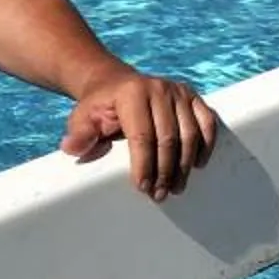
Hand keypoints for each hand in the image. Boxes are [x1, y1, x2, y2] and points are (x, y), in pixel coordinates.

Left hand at [61, 68, 219, 200]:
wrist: (115, 82)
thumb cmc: (99, 106)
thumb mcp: (82, 117)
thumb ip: (79, 134)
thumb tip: (71, 149)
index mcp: (131, 93)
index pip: (142, 135)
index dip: (143, 164)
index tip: (142, 188)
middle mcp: (158, 88)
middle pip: (168, 137)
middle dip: (165, 171)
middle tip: (159, 195)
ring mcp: (178, 91)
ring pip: (189, 133)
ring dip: (184, 165)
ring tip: (176, 188)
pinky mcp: (192, 96)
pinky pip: (206, 121)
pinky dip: (206, 144)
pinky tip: (198, 165)